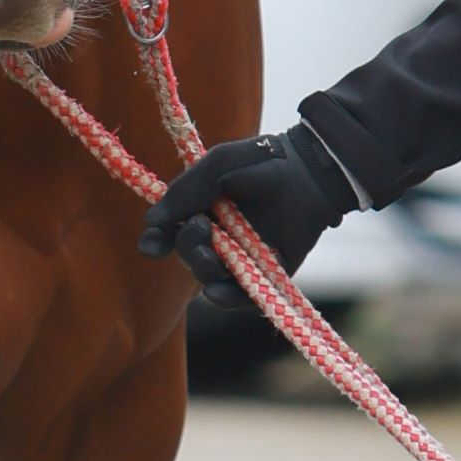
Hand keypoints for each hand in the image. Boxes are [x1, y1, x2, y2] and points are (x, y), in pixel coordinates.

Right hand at [138, 126, 353, 306]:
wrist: (309, 170)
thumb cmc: (262, 162)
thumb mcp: (218, 167)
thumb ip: (185, 191)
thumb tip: (151, 221)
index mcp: (199, 212)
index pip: (168, 236)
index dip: (156, 242)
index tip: (153, 245)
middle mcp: (217, 239)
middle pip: (188, 258)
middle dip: (188, 249)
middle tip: (203, 225)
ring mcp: (242, 259)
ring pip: (210, 280)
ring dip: (205, 271)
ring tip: (215, 254)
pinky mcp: (266, 275)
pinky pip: (241, 297)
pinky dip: (228, 299)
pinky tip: (219, 292)